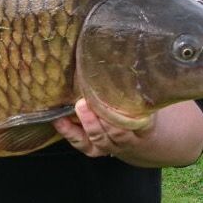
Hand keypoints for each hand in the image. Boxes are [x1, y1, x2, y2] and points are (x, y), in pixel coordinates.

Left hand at [53, 98, 202, 167]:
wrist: (134, 135)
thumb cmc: (134, 108)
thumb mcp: (140, 99)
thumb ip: (135, 85)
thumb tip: (128, 54)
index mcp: (144, 128)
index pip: (142, 126)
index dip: (134, 119)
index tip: (124, 105)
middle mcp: (128, 140)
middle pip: (118, 134)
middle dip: (104, 120)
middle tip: (89, 101)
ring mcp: (110, 146)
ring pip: (100, 140)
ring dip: (89, 124)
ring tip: (79, 106)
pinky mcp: (93, 149)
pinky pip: (81, 143)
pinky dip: (68, 132)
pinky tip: (58, 119)